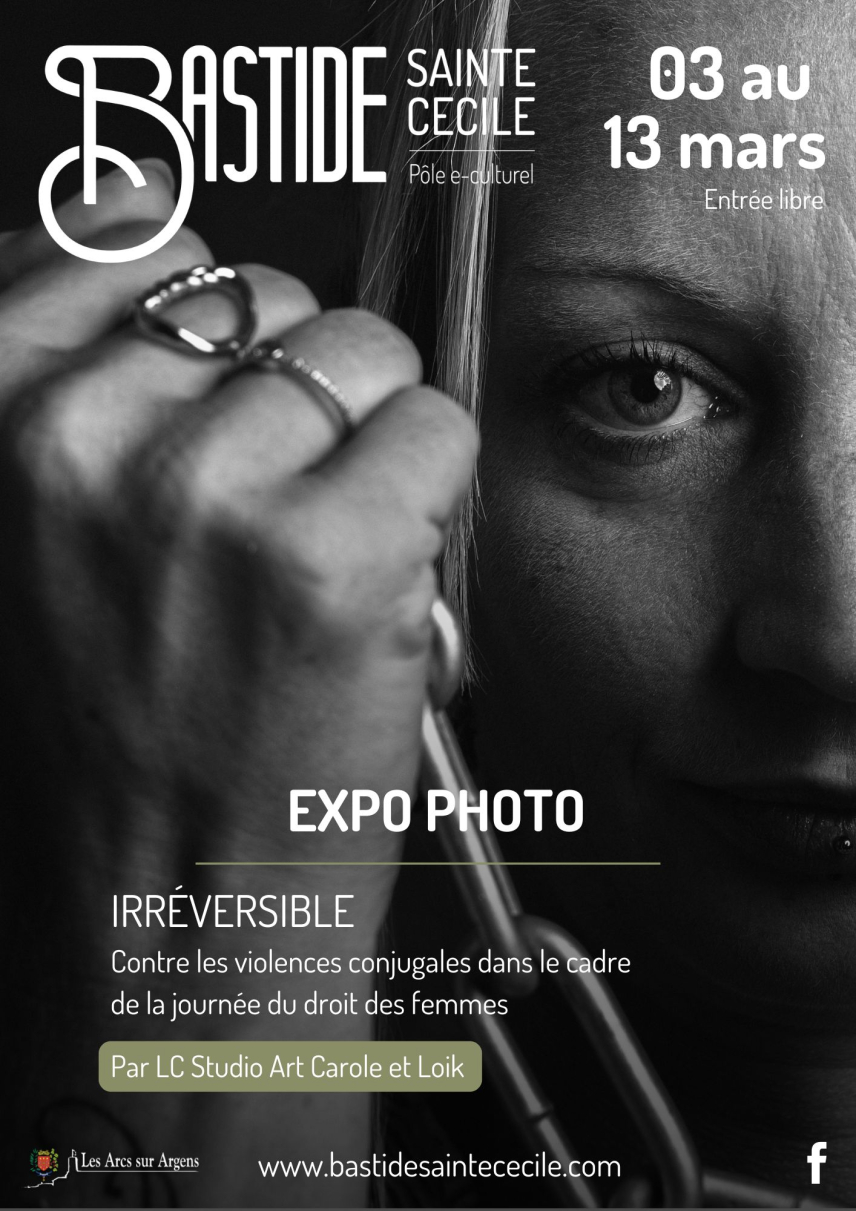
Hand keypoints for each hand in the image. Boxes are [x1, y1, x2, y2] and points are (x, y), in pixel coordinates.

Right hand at [2, 160, 476, 1205]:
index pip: (125, 247)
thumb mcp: (37, 540)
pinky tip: (377, 578)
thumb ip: (79, 381)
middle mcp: (78, 447)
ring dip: (369, 439)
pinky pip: (436, 427)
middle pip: (264, 301)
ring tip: (324, 549)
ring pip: (362, 353)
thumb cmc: (113, 739)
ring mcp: (204, 493)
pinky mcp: (332, 552)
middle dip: (294, 392)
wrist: (164, 918)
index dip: (202, 314)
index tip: (223, 373)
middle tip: (275, 510)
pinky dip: (432, 492)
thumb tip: (135, 217)